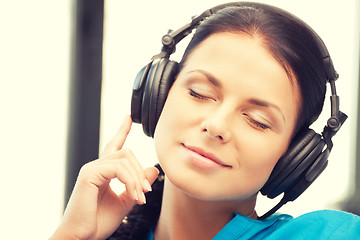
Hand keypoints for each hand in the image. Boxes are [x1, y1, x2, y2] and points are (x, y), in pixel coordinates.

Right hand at [50, 115, 158, 239]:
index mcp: (103, 171)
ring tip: (140, 198)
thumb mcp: (125, 203)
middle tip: (145, 193)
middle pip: (127, 153)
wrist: (82, 237)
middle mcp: (96, 166)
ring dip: (138, 179)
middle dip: (140, 172)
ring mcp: (91, 168)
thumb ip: (138, 186)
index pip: (114, 145)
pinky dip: (131, 181)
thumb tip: (154, 169)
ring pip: (125, 159)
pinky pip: (118, 169)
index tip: (129, 117)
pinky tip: (133, 195)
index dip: (122, 130)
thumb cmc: (98, 221)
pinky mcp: (89, 174)